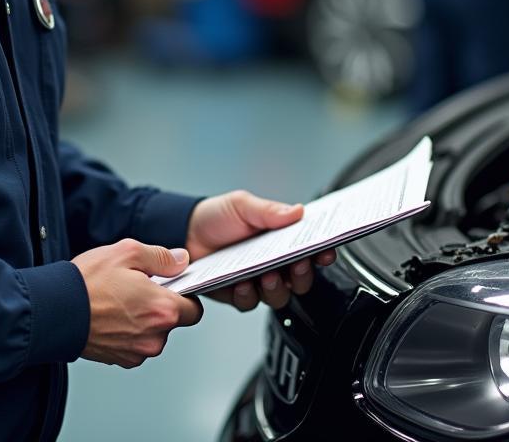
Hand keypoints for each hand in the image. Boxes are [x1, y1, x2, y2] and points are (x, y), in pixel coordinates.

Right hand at [72, 239, 202, 367]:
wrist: (53, 310)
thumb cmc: (88, 282)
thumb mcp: (127, 252)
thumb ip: (161, 257)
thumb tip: (182, 260)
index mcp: (162, 310)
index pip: (194, 309)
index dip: (185, 294)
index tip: (171, 285)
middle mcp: (154, 337)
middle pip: (172, 321)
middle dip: (159, 305)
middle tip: (137, 286)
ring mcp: (137, 352)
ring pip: (152, 333)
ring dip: (143, 318)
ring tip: (118, 299)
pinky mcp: (120, 360)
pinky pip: (135, 343)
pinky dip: (128, 331)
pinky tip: (110, 314)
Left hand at [186, 190, 336, 310]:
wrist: (183, 232)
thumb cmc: (216, 217)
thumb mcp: (242, 205)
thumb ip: (268, 211)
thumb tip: (297, 211)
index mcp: (280, 239)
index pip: (310, 248)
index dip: (323, 252)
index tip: (325, 251)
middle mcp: (274, 263)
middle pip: (302, 278)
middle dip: (303, 274)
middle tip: (297, 265)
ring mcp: (257, 281)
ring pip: (280, 296)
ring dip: (277, 288)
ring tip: (266, 276)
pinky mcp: (238, 294)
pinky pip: (250, 303)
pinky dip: (248, 295)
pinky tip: (241, 283)